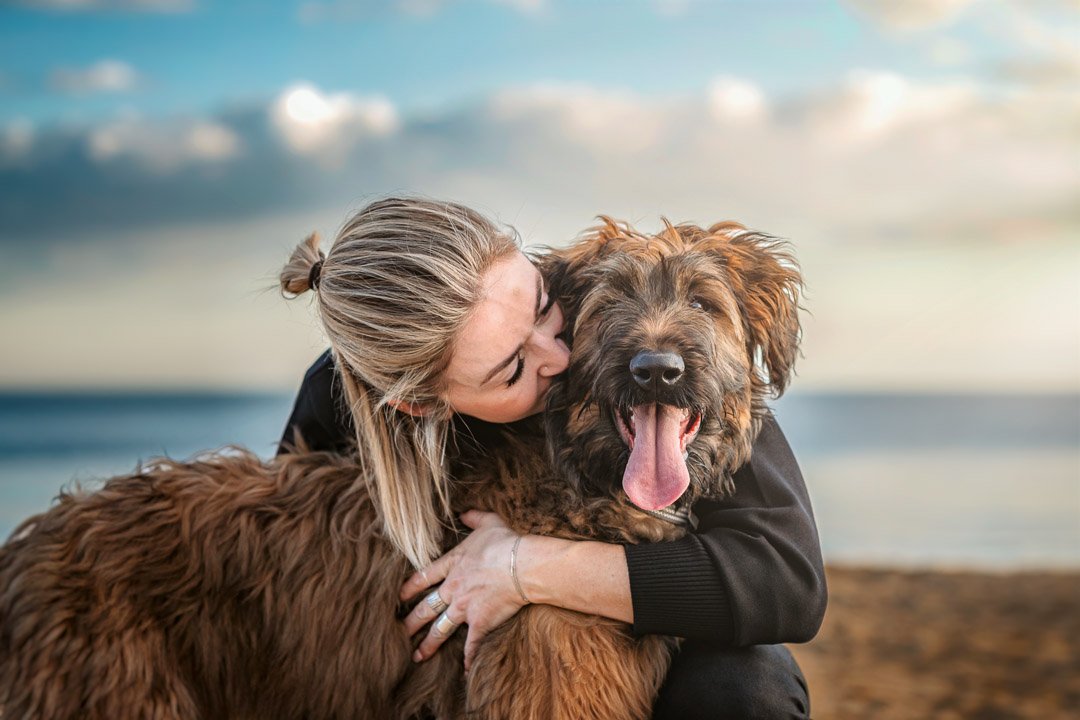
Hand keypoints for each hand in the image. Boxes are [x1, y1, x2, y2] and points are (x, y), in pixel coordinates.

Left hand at [399, 510, 529, 670]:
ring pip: (440, 629)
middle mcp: (453, 588)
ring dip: (428, 644)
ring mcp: (464, 607)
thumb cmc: (506, 543)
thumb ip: (474, 518)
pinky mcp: (480, 622)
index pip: (423, 577)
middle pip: (426, 607)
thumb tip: (464, 512)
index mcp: (453, 564)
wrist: (522, 564)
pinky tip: (462, 671)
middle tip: (398, 632)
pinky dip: (467, 659)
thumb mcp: (489, 523)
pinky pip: (471, 645)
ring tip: (416, 656)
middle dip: (411, 621)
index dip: (409, 587)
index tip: (398, 597)